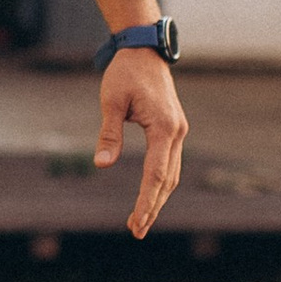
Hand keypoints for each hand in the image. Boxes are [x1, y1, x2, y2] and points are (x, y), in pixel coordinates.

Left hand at [95, 48, 187, 238]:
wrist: (144, 50)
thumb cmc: (125, 73)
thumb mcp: (111, 100)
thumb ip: (108, 133)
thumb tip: (102, 164)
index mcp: (165, 128)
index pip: (156, 175)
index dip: (146, 202)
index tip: (136, 222)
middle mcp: (178, 132)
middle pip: (167, 180)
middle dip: (152, 207)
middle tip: (135, 231)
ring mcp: (179, 131)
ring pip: (171, 174)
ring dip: (158, 198)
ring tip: (140, 221)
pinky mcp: (174, 129)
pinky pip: (170, 163)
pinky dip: (160, 182)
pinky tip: (150, 195)